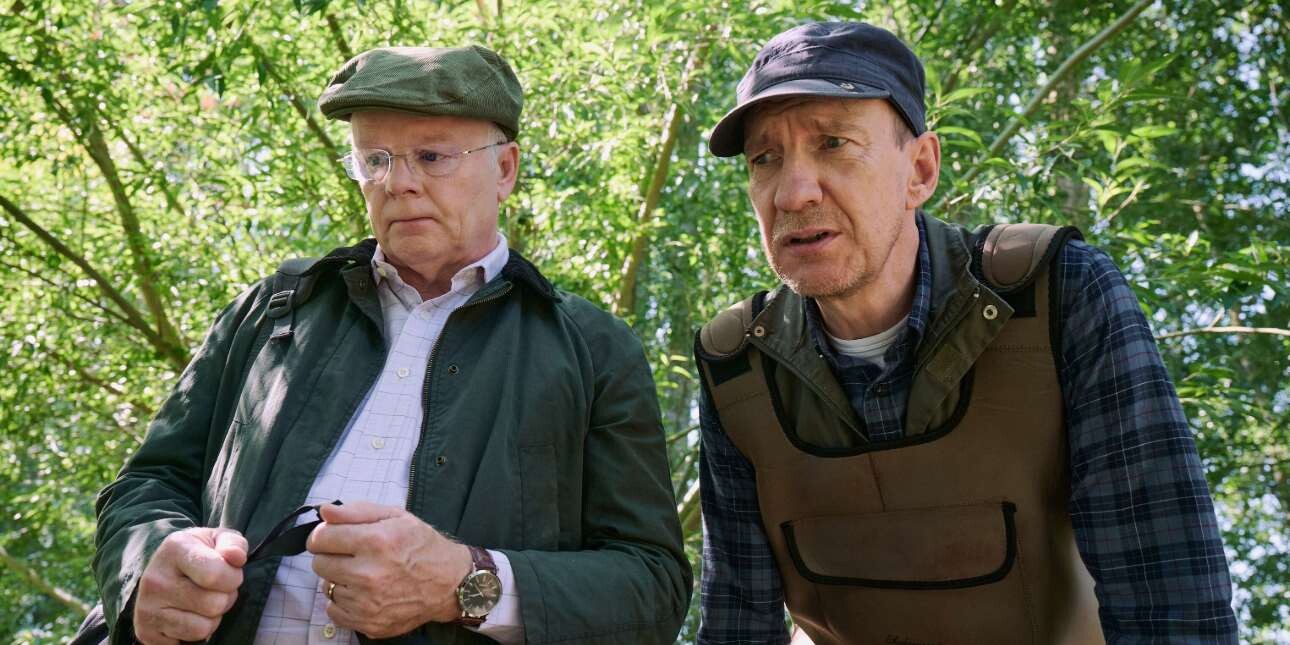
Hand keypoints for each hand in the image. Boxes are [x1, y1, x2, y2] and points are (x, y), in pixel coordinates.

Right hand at [132, 527, 246, 644]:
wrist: (163, 570)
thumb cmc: (200, 553)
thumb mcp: (217, 539)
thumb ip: (233, 543)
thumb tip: (236, 556)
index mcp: (174, 550)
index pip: (215, 575)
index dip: (233, 578)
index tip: (228, 572)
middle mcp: (155, 579)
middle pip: (214, 604)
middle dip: (225, 598)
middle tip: (215, 590)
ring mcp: (147, 608)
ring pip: (202, 628)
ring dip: (212, 618)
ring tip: (203, 602)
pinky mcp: (146, 632)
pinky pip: (188, 643)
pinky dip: (195, 633)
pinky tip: (188, 615)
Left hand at [308, 501, 472, 637]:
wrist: (449, 583)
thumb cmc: (422, 546)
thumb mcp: (396, 517)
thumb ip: (357, 511)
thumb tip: (324, 512)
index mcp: (375, 542)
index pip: (321, 538)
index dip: (324, 534)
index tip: (332, 536)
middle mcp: (369, 574)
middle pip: (319, 564)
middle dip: (331, 556)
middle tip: (352, 555)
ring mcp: (368, 603)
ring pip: (327, 587)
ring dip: (340, 579)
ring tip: (363, 573)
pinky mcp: (369, 623)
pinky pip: (333, 611)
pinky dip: (344, 601)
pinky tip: (362, 592)